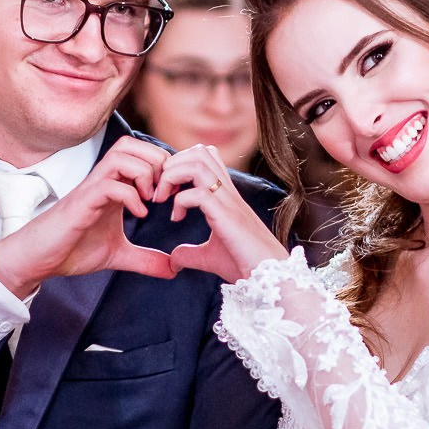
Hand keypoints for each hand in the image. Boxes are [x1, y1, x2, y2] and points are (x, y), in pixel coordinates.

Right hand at [0, 138, 175, 295]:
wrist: (39, 259)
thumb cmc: (73, 249)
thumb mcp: (119, 255)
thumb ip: (146, 259)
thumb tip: (173, 270)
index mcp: (114, 186)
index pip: (141, 153)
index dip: (164, 168)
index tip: (174, 195)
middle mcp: (103, 181)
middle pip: (132, 145)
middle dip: (158, 164)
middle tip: (166, 194)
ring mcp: (91, 189)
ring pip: (121, 156)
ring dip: (145, 174)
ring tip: (152, 201)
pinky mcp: (81, 203)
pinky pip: (109, 185)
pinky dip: (130, 196)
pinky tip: (139, 215)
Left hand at [157, 144, 288, 282]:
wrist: (269, 277)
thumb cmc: (245, 264)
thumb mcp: (209, 257)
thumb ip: (190, 254)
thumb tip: (172, 260)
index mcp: (225, 195)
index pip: (204, 156)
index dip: (179, 164)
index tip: (166, 190)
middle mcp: (227, 192)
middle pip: (199, 151)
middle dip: (172, 164)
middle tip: (160, 191)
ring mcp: (228, 201)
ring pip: (198, 163)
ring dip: (173, 176)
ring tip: (163, 198)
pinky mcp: (226, 216)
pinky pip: (198, 193)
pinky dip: (180, 201)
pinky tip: (175, 218)